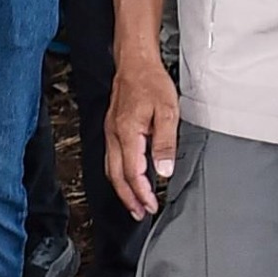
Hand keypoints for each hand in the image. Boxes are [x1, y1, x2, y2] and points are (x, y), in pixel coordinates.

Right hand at [106, 45, 180, 219]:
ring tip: (133, 203)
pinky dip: (118, 174)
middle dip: (128, 198)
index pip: (133, 173)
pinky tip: (127, 178)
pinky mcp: (112, 128)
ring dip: (122, 189)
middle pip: (116, 176)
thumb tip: (163, 170)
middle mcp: (114, 135)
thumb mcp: (167, 112)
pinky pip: (111, 158)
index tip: (151, 205)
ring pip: (111, 168)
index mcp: (127, 133)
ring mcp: (110, 131)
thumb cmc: (150, 82)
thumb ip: (165, 143)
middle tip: (140, 213)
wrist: (135, 62)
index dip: (142, 193)